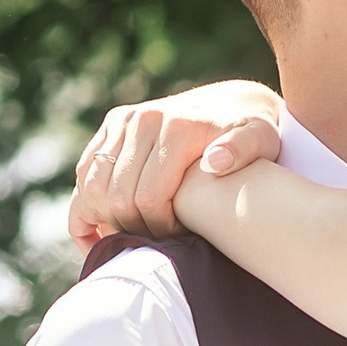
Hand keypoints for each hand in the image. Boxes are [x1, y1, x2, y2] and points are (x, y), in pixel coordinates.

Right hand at [68, 83, 283, 250]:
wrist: (234, 102)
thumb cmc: (252, 132)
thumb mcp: (261, 139)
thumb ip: (243, 150)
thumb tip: (214, 163)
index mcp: (177, 128)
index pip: (148, 198)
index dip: (159, 230)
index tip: (180, 239)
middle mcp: (143, 119)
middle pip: (116, 196)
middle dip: (133, 228)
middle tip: (157, 243)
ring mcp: (123, 120)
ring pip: (93, 186)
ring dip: (104, 219)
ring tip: (132, 237)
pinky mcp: (112, 125)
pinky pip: (85, 172)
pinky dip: (86, 204)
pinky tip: (101, 230)